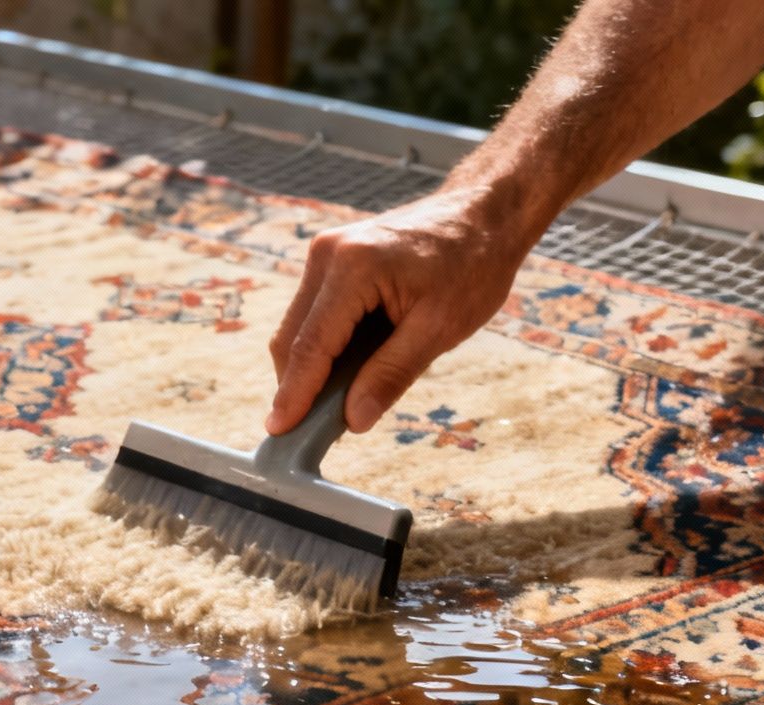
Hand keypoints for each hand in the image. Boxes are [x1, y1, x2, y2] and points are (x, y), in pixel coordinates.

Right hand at [265, 184, 537, 435]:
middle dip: (298, 386)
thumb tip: (354, 419)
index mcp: (353, 267)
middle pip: (292, 338)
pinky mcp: (332, 258)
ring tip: (340, 402)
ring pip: (298, 328)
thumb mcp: (439, 328)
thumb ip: (392, 373)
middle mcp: (328, 254)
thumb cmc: (472, 265)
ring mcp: (326, 252)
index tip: (280, 432)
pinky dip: (325, 347)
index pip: (311, 346)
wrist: (483, 212)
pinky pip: (314, 313)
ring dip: (313, 368)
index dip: (294, 395)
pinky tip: (349, 369)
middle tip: (312, 431)